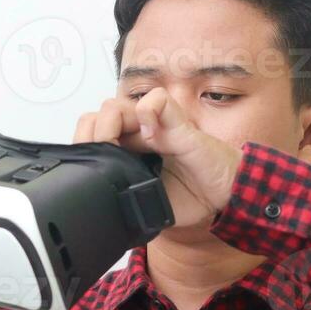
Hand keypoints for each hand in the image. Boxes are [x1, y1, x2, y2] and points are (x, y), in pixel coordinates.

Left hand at [72, 90, 242, 228]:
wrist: (225, 191)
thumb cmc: (191, 193)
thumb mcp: (148, 202)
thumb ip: (125, 199)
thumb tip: (97, 209)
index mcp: (128, 152)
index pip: (92, 135)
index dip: (85, 146)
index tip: (91, 168)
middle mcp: (138, 134)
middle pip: (96, 118)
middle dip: (92, 137)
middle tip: (105, 157)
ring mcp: (156, 125)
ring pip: (117, 106)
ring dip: (113, 125)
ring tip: (123, 147)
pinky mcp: (178, 122)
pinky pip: (156, 100)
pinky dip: (148, 113)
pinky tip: (151, 137)